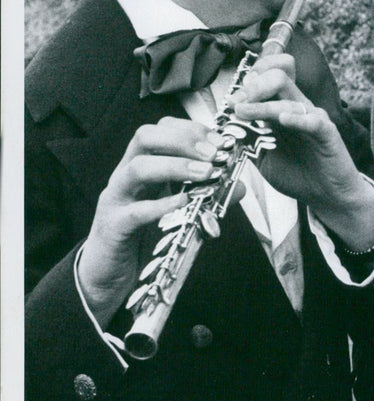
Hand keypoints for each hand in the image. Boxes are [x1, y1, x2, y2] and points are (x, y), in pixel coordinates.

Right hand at [78, 118, 232, 326]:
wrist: (106, 272)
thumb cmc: (141, 233)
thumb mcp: (175, 208)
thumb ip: (206, 195)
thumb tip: (239, 187)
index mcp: (140, 164)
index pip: (161, 129)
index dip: (192, 130)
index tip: (221, 141)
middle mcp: (125, 175)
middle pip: (144, 137)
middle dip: (183, 140)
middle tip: (214, 154)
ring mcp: (116, 199)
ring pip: (137, 168)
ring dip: (175, 166)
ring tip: (207, 174)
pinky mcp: (114, 226)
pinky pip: (135, 212)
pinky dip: (162, 205)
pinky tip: (185, 202)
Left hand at [233, 52, 373, 248]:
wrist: (326, 195)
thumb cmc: (298, 174)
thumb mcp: (263, 157)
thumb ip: (247, 141)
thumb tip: (226, 128)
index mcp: (282, 109)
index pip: (269, 76)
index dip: (249, 81)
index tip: (231, 101)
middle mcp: (297, 108)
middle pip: (278, 77)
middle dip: (253, 86)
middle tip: (236, 103)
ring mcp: (313, 118)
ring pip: (289, 98)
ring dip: (262, 104)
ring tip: (243, 112)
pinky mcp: (327, 133)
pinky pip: (313, 120)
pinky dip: (297, 119)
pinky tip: (282, 120)